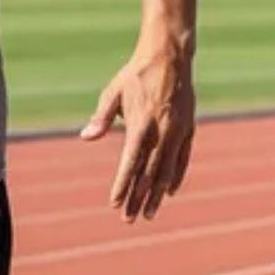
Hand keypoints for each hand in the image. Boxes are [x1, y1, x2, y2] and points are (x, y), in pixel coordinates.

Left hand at [81, 39, 196, 221]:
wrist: (170, 55)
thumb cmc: (136, 74)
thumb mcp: (113, 93)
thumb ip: (101, 118)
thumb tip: (85, 137)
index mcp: (141, 123)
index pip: (130, 163)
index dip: (122, 185)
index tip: (114, 204)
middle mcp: (162, 130)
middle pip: (148, 173)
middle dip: (138, 198)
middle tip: (129, 219)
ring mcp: (178, 130)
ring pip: (167, 171)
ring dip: (157, 195)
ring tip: (149, 214)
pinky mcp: (189, 128)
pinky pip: (184, 158)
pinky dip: (177, 176)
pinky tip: (169, 192)